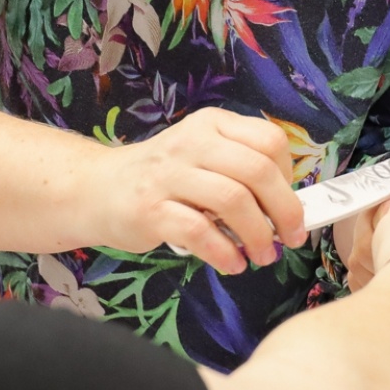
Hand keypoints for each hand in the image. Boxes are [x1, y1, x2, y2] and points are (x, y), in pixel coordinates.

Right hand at [81, 107, 306, 272]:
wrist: (97, 189)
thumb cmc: (163, 179)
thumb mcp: (202, 157)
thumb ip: (240, 172)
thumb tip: (288, 211)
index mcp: (212, 125)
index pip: (269, 141)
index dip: (289, 177)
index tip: (288, 205)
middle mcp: (191, 142)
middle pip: (257, 170)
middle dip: (285, 211)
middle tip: (291, 238)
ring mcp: (168, 174)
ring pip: (233, 200)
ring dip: (258, 235)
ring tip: (262, 256)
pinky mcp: (150, 209)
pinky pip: (199, 231)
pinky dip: (224, 252)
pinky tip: (232, 264)